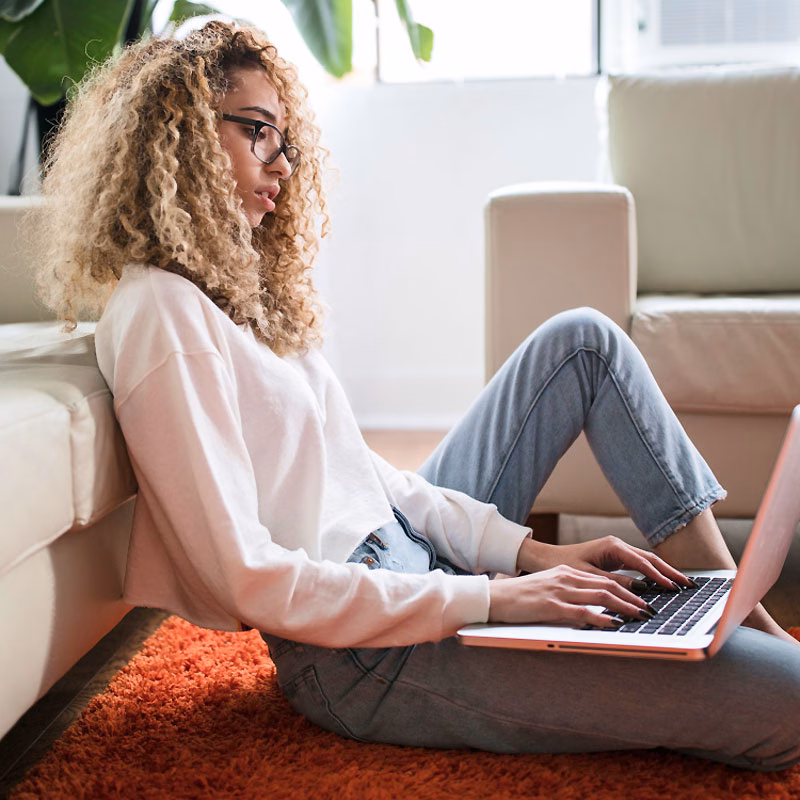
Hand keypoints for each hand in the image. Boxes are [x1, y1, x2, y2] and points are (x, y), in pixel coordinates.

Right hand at [488, 564, 654, 628]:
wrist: (494, 597)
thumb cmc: (519, 597)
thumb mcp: (548, 589)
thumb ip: (569, 594)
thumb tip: (592, 608)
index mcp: (566, 573)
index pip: (603, 579)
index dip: (626, 589)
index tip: (643, 599)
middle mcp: (566, 578)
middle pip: (607, 586)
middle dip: (633, 598)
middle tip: (651, 609)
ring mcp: (559, 591)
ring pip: (600, 596)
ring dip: (625, 607)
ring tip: (641, 616)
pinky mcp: (551, 606)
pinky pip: (582, 612)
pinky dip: (601, 618)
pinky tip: (614, 624)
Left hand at [517, 535, 692, 593]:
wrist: (547, 558)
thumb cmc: (564, 565)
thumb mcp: (588, 576)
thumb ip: (614, 583)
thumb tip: (640, 590)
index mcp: (612, 546)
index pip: (642, 562)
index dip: (659, 576)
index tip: (674, 588)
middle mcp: (617, 545)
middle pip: (650, 559)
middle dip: (670, 572)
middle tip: (689, 585)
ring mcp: (617, 551)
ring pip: (646, 562)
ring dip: (664, 573)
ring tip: (682, 585)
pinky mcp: (615, 558)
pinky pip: (639, 566)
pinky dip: (652, 574)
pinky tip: (663, 584)